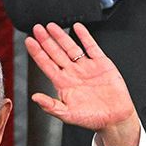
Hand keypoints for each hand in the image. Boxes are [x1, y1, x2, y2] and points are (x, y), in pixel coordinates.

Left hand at [24, 23, 140, 145]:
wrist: (116, 119)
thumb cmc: (93, 119)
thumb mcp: (68, 116)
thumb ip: (51, 106)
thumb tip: (35, 98)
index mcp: (63, 84)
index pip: (46, 64)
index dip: (37, 52)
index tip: (29, 41)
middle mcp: (73, 73)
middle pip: (56, 53)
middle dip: (46, 40)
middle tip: (37, 28)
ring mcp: (86, 67)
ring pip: (70, 48)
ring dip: (61, 36)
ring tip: (51, 26)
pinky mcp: (101, 64)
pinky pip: (91, 47)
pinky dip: (85, 36)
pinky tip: (77, 27)